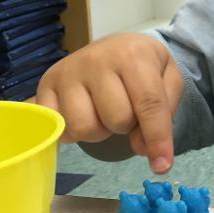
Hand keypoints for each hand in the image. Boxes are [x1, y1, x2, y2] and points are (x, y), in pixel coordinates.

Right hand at [36, 33, 183, 173]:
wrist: (115, 46)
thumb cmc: (144, 66)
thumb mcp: (168, 80)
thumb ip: (163, 114)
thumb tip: (142, 148)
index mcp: (133, 55)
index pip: (149, 103)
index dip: (158, 138)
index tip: (162, 166)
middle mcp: (97, 60)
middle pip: (117, 119)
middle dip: (127, 125)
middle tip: (127, 109)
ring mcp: (67, 72)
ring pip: (84, 128)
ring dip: (100, 131)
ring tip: (103, 112)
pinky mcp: (45, 85)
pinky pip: (58, 129)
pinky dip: (72, 132)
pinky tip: (83, 114)